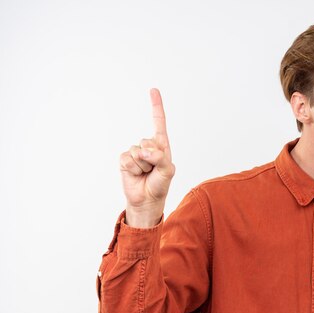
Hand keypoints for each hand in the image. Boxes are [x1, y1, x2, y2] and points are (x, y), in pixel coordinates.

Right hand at [119, 88, 175, 226]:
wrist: (146, 200)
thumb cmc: (160, 185)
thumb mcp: (167, 171)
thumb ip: (160, 158)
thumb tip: (144, 151)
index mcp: (161, 145)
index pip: (158, 122)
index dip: (156, 106)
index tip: (153, 90)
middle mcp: (147, 146)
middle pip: (148, 142)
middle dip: (152, 158)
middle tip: (153, 170)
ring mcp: (135, 152)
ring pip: (137, 152)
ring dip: (143, 166)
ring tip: (145, 174)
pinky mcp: (124, 160)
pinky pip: (127, 159)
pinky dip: (132, 168)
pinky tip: (136, 174)